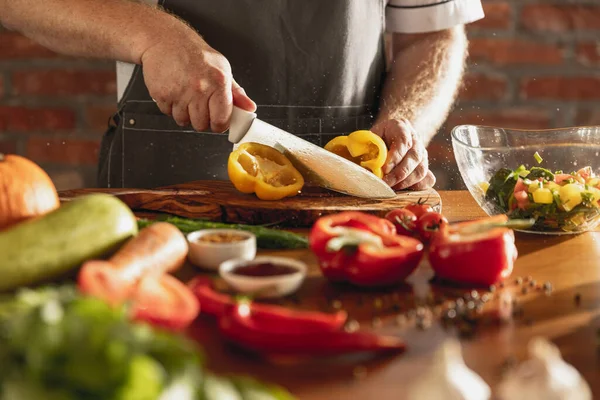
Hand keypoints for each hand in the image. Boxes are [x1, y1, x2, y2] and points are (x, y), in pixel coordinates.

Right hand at [140, 27, 255, 131]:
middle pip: (201, 125)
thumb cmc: (195, 53)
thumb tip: (249, 108)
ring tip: (185, 96)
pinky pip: (168, 113)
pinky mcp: (162, 94)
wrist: (165, 39)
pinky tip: (174, 91)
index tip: (217, 120)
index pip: (221, 121)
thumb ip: (236, 92)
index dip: (219, 124)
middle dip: (201, 119)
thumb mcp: (222, 68)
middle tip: (199, 104)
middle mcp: (199, 89)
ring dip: (184, 114)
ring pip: (183, 121)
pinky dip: (170, 106)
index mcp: (218, 83)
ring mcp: (179, 92)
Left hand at [370, 118, 435, 189]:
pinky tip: (403, 189)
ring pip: (421, 169)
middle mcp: (415, 139)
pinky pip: (427, 179)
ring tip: (392, 187)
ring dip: (406, 182)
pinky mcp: (424, 166)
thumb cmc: (376, 139)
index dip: (395, 156)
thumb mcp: (370, 138)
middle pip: (414, 157)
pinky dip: (417, 186)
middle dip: (399, 173)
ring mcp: (422, 153)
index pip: (403, 140)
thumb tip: (369, 165)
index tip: (384, 169)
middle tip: (386, 183)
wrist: (389, 137)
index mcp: (400, 126)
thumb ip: (369, 148)